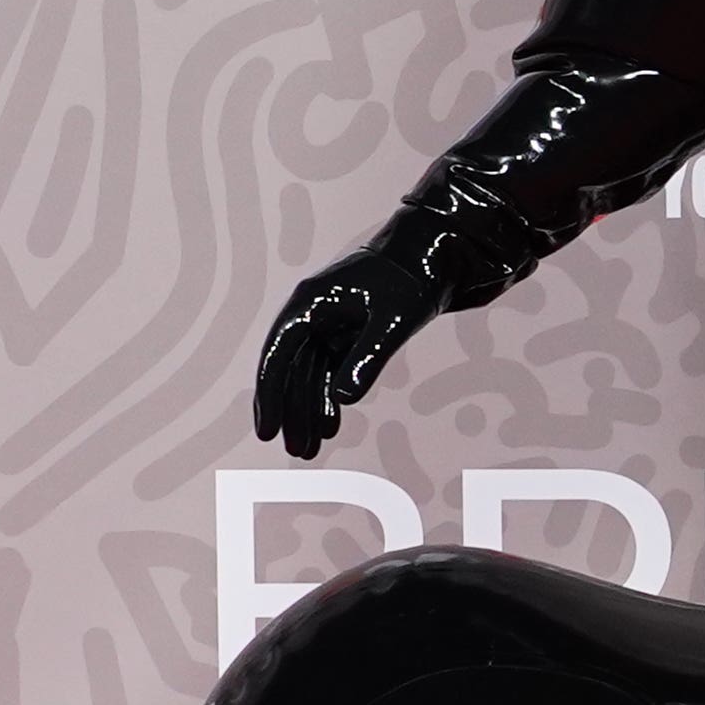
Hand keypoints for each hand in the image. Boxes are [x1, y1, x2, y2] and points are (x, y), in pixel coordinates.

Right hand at [251, 243, 449, 458]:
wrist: (437, 252)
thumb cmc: (412, 277)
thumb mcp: (393, 320)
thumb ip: (368, 357)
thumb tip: (342, 399)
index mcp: (311, 302)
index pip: (279, 354)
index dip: (269, 395)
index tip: (267, 431)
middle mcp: (312, 313)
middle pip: (291, 370)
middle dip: (292, 413)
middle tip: (296, 452)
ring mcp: (329, 323)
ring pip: (309, 374)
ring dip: (309, 411)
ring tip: (310, 449)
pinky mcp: (347, 332)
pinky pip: (329, 370)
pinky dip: (329, 397)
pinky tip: (332, 424)